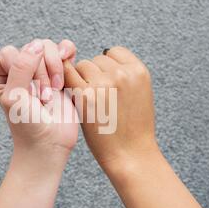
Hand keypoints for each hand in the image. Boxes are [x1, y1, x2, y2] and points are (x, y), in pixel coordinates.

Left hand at [0, 39, 77, 207]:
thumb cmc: (27, 126)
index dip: (23, 70)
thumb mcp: (15, 96)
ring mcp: (41, 71)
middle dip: (42, 73)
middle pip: (33, 48)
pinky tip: (67, 71)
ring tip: (55, 91)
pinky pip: (65, 50)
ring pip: (50, 47)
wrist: (49, 145)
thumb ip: (21, 67)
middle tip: (44, 97)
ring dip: (55, 69)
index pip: (12, 52)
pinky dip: (68, 56)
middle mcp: (20, 70)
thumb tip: (37, 45)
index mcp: (2, 75)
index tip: (29, 93)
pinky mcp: (61, 74)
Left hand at [63, 46, 156, 167]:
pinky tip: (75, 98)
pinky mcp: (85, 95)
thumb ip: (126, 75)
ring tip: (91, 103)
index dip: (107, 67)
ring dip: (81, 80)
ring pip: (82, 66)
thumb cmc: (134, 128)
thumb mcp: (140, 93)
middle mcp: (122, 73)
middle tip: (100, 98)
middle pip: (97, 60)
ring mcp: (103, 83)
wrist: (129, 154)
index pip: (114, 52)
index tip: (108, 84)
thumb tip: (104, 58)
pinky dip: (68, 83)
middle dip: (94, 75)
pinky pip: (68, 75)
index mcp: (138, 71)